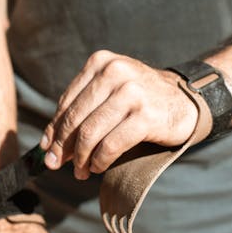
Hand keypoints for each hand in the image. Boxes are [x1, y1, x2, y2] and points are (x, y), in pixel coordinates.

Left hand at [40, 50, 198, 179]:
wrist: (185, 100)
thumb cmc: (141, 99)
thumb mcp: (111, 91)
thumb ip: (83, 109)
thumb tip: (49, 143)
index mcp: (102, 62)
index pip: (67, 101)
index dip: (54, 128)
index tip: (46, 148)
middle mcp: (115, 73)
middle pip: (75, 118)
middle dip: (63, 146)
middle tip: (56, 164)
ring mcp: (131, 93)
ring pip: (90, 133)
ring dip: (81, 158)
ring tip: (80, 170)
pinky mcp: (145, 116)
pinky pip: (110, 145)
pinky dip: (100, 160)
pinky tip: (98, 166)